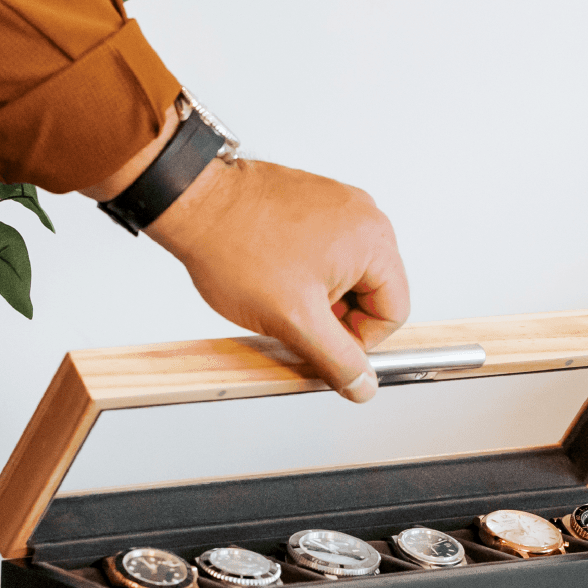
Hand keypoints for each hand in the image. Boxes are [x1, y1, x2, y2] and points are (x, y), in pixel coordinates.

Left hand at [145, 157, 409, 401]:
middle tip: (296, 318)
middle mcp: (364, 217)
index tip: (322, 343)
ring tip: (280, 295)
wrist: (193, 203)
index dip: (358, 341)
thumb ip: (338, 360)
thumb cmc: (237, 246)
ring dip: (319, 296)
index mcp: (373, 241)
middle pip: (373, 293)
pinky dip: (305, 273)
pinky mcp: (315, 203)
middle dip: (336, 316)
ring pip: (347, 275)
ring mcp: (339, 205)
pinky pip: (327, 252)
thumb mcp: (295, 320)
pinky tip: (273, 275)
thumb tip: (363, 385)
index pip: (393, 313)